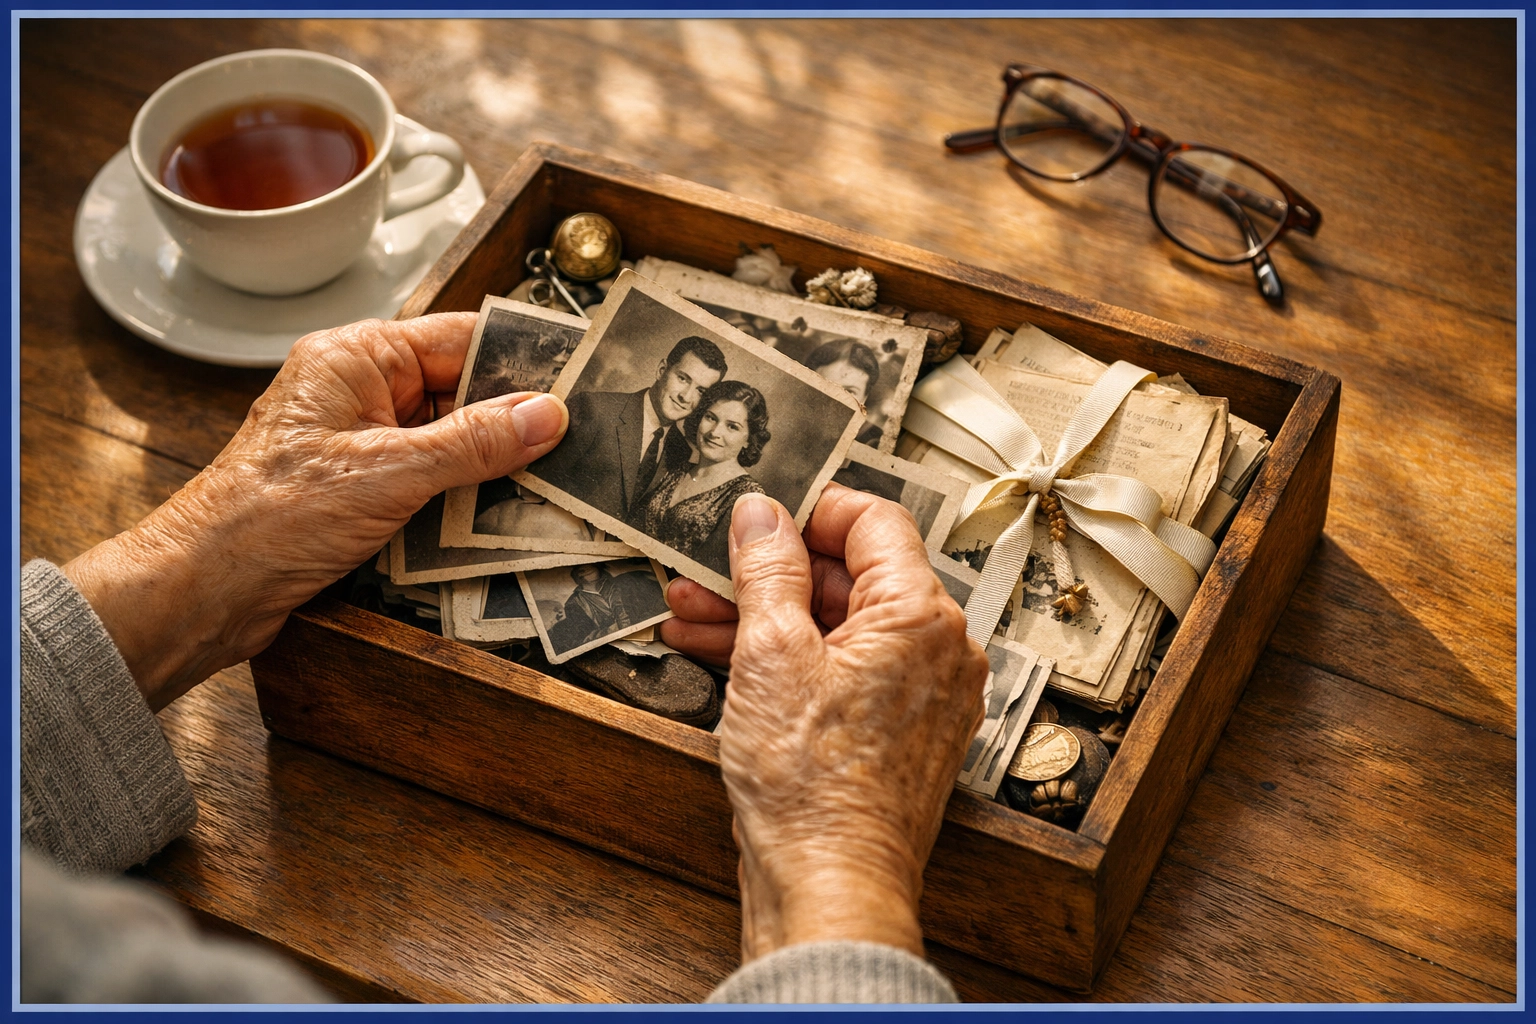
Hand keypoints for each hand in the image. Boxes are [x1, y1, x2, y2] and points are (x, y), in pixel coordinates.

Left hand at [63, 314, 568, 710]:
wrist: (205, 588)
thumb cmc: (267, 519)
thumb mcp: (391, 474)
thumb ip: (474, 442)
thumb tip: (544, 415)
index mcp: (356, 357)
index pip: (462, 337)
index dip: (522, 361)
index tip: (576, 386)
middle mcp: (358, 388)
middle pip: (461, 390)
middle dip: (511, 422)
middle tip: (569, 449)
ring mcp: (359, 438)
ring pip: (450, 438)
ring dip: (487, 467)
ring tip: (541, 487)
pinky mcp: (360, 484)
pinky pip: (430, 476)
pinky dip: (461, 496)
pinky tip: (494, 517)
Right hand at [664, 484, 987, 961]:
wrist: (829, 887)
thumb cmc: (812, 789)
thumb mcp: (770, 654)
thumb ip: (767, 570)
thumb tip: (762, 515)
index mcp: (922, 616)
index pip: (874, 520)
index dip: (809, 510)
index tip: (760, 518)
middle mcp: (938, 650)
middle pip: (851, 577)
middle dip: (769, 573)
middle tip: (705, 572)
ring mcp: (922, 694)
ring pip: (839, 628)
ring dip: (768, 617)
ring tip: (694, 618)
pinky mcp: (898, 730)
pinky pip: (846, 671)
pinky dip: (792, 661)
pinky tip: (727, 660)